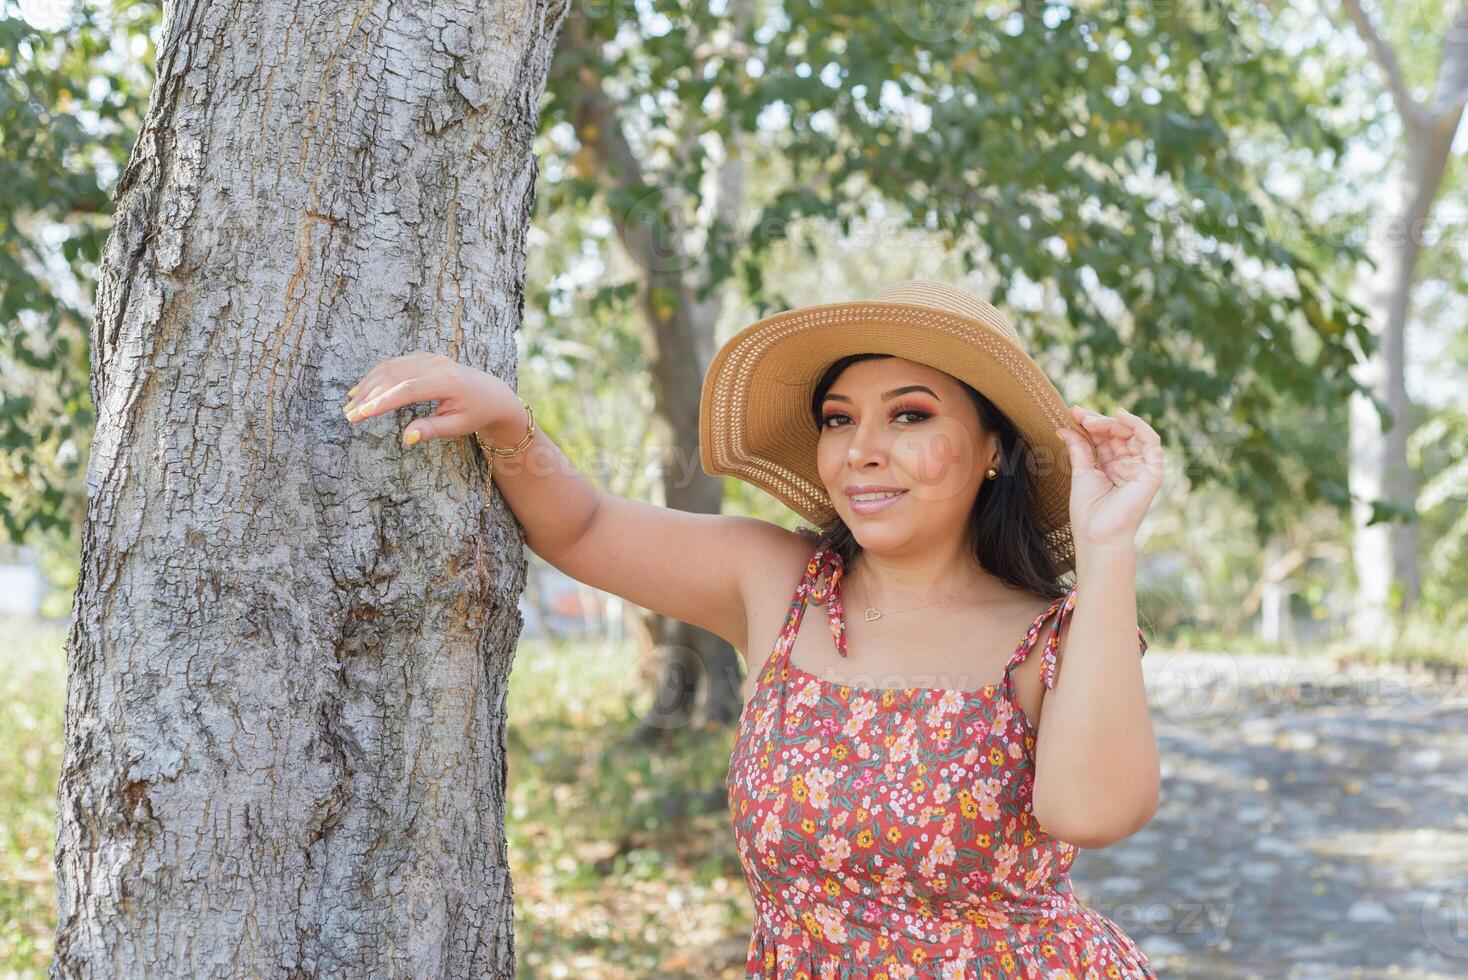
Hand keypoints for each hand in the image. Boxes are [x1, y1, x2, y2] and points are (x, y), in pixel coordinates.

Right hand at [342, 353, 514, 446]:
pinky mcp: (422, 358)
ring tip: (349, 406)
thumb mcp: (458, 426)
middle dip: (368, 397)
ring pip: (389, 369)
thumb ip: (432, 430)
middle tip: (349, 416)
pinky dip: (374, 377)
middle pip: (393, 377)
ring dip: (367, 386)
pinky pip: (393, 365)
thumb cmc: (475, 413)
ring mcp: (428, 358)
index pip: (408, 390)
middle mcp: (436, 364)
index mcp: (447, 381)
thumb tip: (406, 438)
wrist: (491, 393)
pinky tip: (360, 391)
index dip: (383, 401)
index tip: (362, 414)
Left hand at [1055, 405, 1163, 550]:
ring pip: (1133, 434)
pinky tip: (1120, 417)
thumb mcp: (1082, 473)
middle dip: (1099, 422)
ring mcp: (1143, 469)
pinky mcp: (1153, 473)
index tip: (1073, 413)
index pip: (1106, 438)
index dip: (1091, 424)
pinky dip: (1138, 425)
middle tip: (1079, 416)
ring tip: (1090, 421)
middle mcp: (1130, 466)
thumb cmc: (1088, 512)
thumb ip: (1079, 448)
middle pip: (1119, 434)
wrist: (1097, 536)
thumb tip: (1065, 427)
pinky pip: (1151, 441)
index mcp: (1113, 467)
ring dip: (1112, 423)